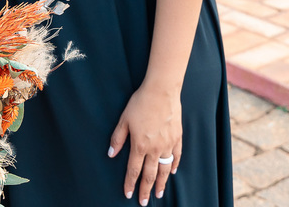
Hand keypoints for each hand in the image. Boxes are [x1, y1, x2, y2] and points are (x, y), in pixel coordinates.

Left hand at [108, 82, 182, 204]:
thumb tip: (111, 154)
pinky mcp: (177, 138)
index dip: (130, 183)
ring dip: (161, 183)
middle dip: (146, 190)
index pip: (134, 170)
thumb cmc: (140, 103)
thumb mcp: (124, 119)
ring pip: (164, 169)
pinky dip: (174, 166)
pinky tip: (172, 172)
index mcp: (140, 145)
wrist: (162, 91)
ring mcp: (168, 144)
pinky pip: (176, 156)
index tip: (128, 194)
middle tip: (145, 202)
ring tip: (159, 194)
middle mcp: (155, 149)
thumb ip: (118, 138)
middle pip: (150, 174)